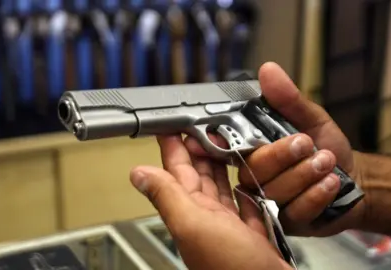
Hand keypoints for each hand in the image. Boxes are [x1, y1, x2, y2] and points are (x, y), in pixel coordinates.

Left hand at [130, 135, 292, 269]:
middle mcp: (207, 218)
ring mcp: (230, 227)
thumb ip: (168, 197)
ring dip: (220, 165)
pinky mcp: (252, 234)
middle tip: (200, 127)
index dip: (174, 147)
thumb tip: (138, 174)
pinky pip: (245, 205)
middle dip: (198, 149)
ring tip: (221, 144)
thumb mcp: (194, 226)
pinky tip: (246, 179)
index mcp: (191, 212)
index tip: (171, 126)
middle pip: (199, 176)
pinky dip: (245, 189)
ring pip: (221, 187)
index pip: (177, 171)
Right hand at [186, 62, 366, 236]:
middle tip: (306, 143)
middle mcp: (254, 178)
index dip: (216, 143)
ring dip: (304, 174)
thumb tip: (268, 70)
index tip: (220, 136)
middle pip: (251, 171)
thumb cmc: (325, 147)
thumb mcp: (310, 118)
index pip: (224, 148)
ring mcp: (268, 203)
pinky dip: (315, 194)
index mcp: (251, 151)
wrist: (354, 178)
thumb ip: (288, 99)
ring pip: (274, 191)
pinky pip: (295, 211)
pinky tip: (330, 183)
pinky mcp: (286, 222)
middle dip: (281, 156)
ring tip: (327, 161)